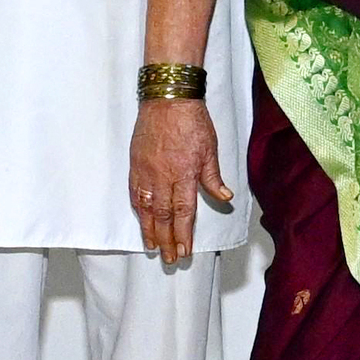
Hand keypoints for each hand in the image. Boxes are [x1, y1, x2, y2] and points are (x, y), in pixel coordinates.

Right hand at [129, 96, 234, 265]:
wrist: (167, 100)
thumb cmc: (192, 122)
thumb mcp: (210, 149)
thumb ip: (213, 177)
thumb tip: (225, 197)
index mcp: (184, 174)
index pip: (183, 212)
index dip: (183, 234)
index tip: (184, 251)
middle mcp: (162, 177)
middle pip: (163, 216)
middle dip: (167, 240)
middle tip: (169, 259)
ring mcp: (146, 172)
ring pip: (146, 209)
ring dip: (149, 230)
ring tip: (153, 247)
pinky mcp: (135, 165)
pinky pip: (134, 193)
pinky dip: (138, 210)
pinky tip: (141, 220)